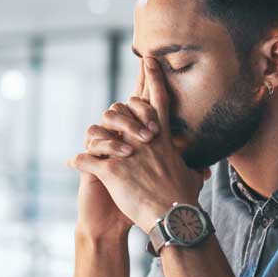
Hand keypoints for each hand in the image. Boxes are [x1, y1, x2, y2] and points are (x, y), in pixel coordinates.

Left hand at [69, 58, 209, 232]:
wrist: (173, 217)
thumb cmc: (185, 200)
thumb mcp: (192, 178)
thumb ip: (194, 169)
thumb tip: (204, 170)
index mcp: (162, 139)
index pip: (158, 101)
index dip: (153, 78)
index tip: (148, 59)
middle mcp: (143, 141)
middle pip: (124, 110)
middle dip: (117, 110)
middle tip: (113, 113)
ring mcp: (126, 154)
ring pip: (99, 132)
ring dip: (95, 139)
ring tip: (91, 148)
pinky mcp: (111, 171)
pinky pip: (86, 159)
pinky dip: (78, 161)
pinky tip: (72, 165)